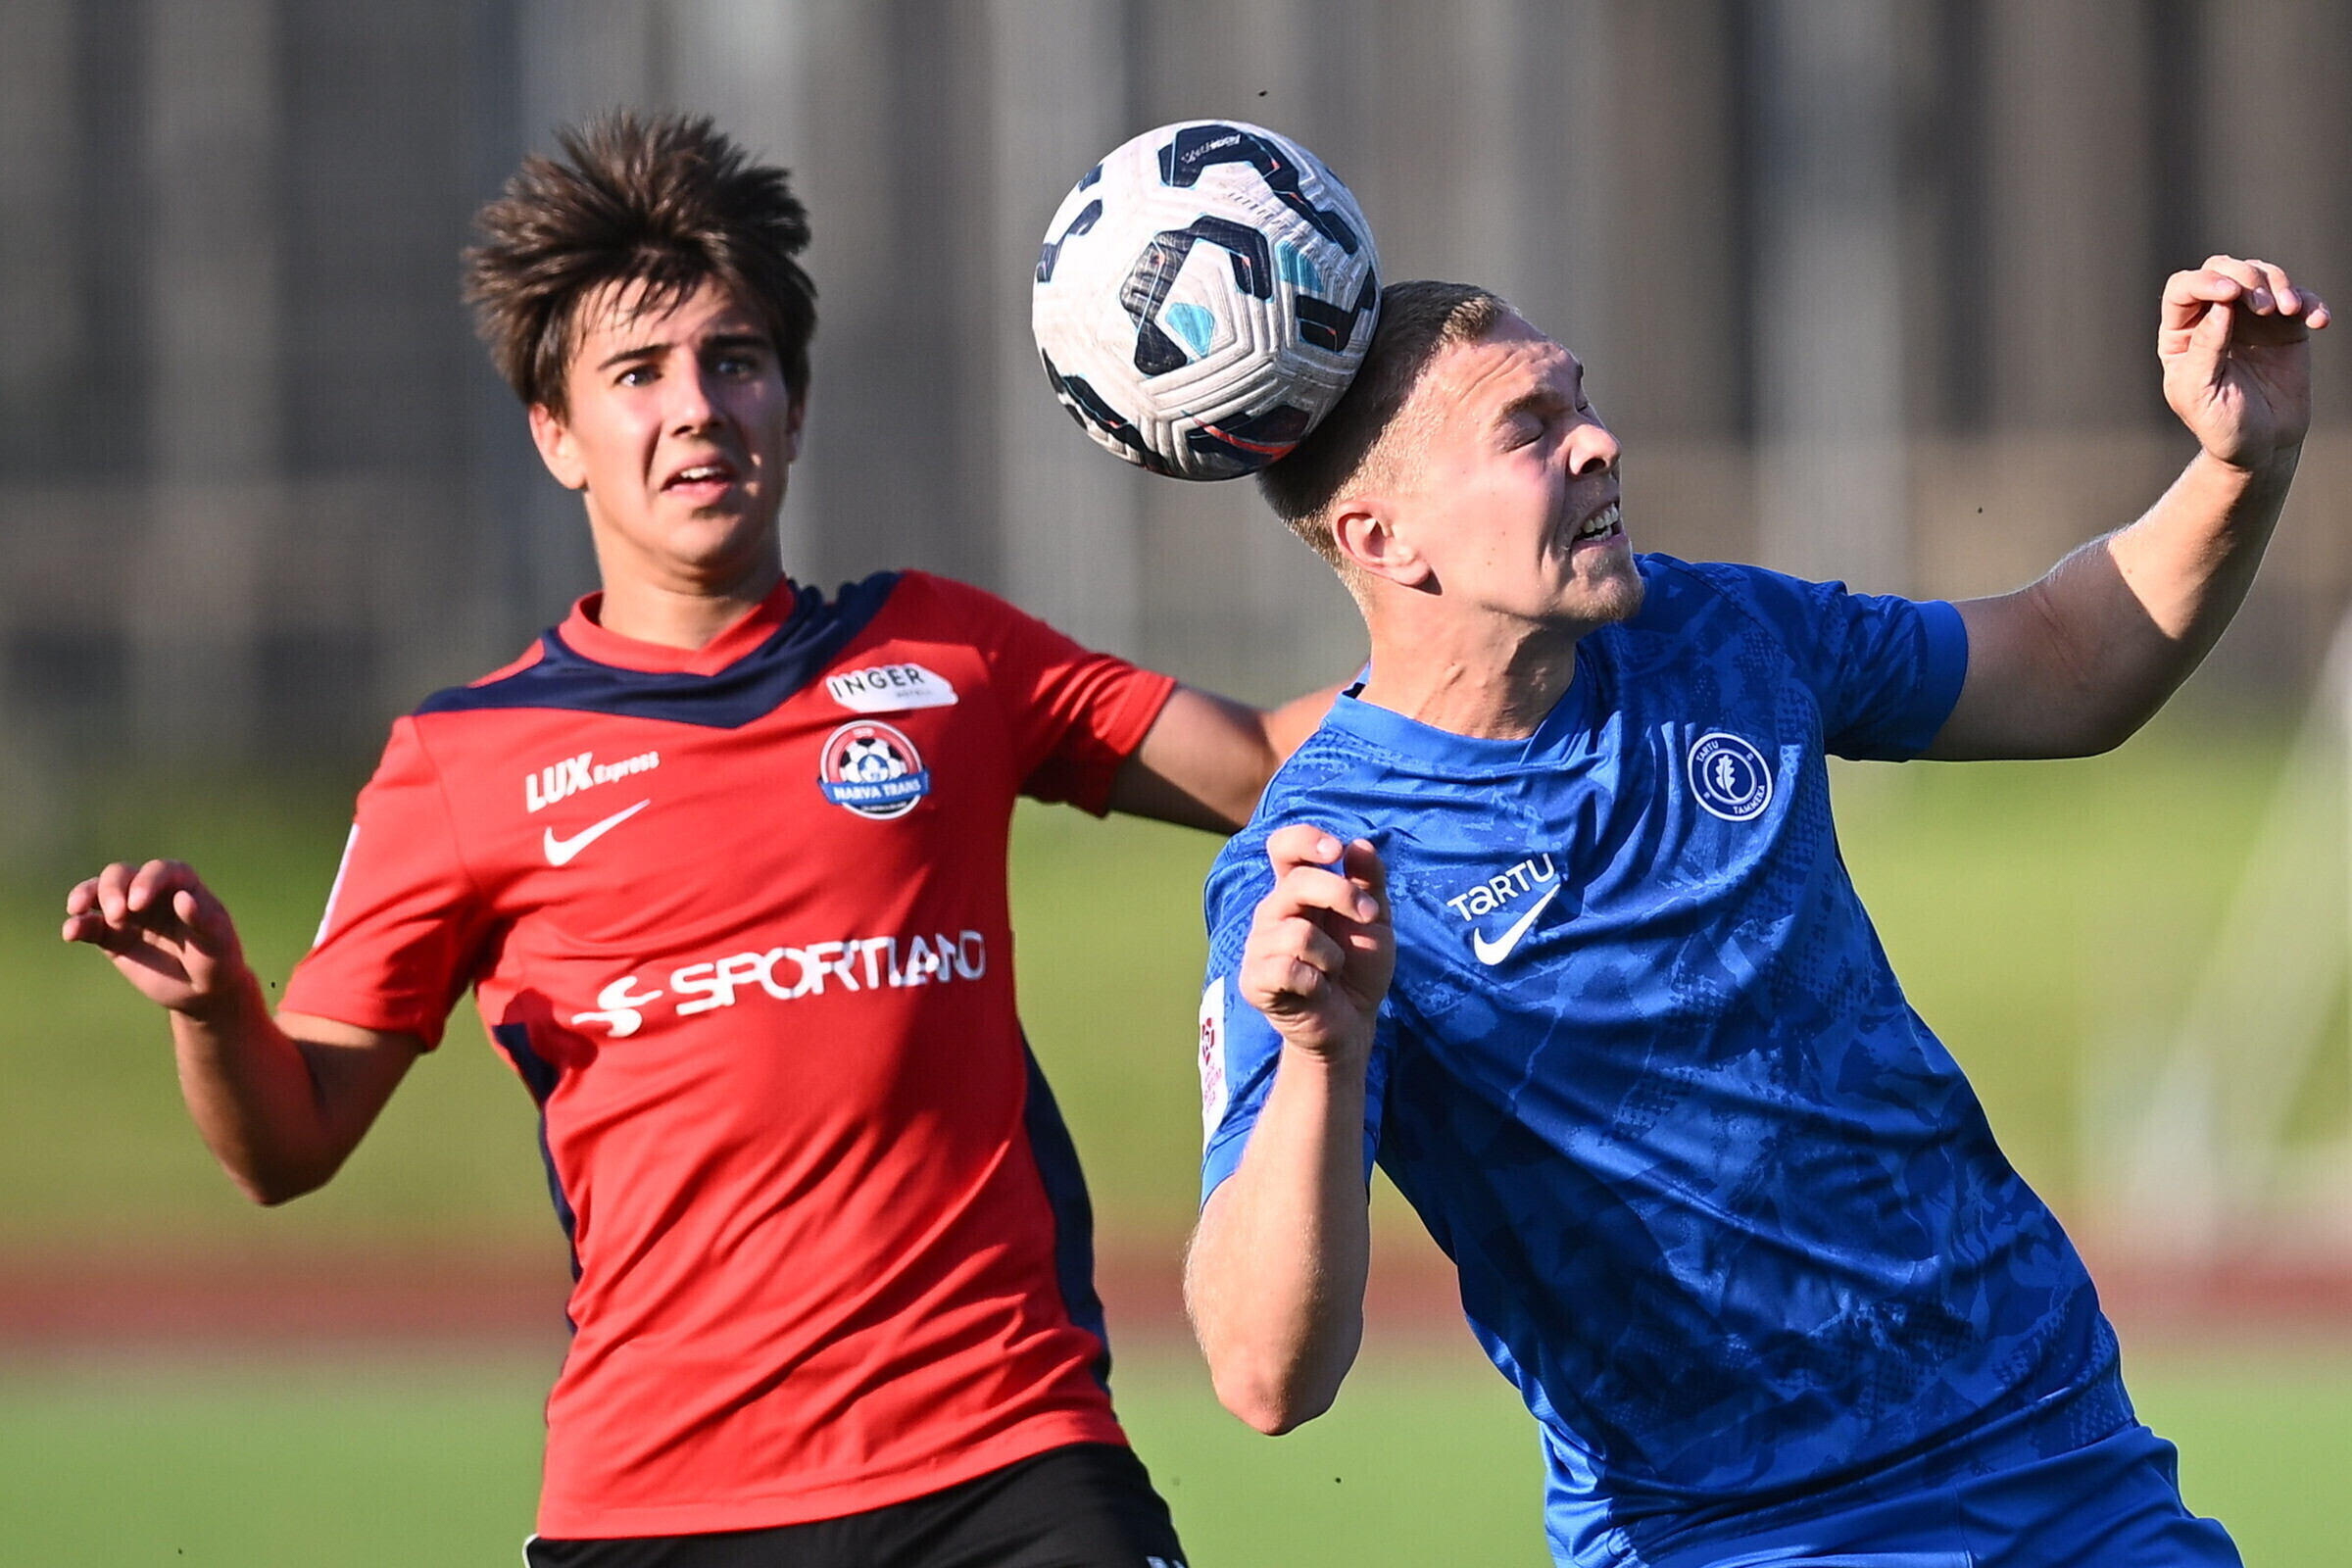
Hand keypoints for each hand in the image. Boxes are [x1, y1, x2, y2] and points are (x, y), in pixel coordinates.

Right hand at [62, 860, 251, 1019]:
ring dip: (86, 895)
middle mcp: (151, 892)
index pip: (160, 870)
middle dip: (113, 889)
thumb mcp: (218, 942)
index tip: (138, 903)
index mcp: (182, 884)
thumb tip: (183, 898)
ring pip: (99, 891)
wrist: (202, 990)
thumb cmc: (217, 959)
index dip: (147, 881)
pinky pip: (88, 925)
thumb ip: (202, 920)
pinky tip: (70, 933)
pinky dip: (77, 925)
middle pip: (122, 874)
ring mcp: (129, 912)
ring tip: (79, 910)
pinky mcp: (112, 936)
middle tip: (119, 915)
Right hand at [1240, 826, 1393, 1063]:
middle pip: (1297, 883)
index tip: (1335, 851)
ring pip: (1297, 933)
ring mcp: (1259, 947)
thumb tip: (1359, 844)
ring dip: (1331, 955)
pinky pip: (1287, 969)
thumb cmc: (1359, 969)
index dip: (1304, 840)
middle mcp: (1273, 913)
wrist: (1353, 1024)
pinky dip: (1315, 981)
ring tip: (1331, 972)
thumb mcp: (1375, 921)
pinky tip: (1317, 990)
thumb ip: (1369, 882)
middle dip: (1342, 896)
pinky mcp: (1255, 981)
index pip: (1283, 847)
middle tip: (1367, 918)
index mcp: (1297, 891)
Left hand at [2159, 255, 2329, 471]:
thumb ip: (2206, 349)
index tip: (2230, 293)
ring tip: (2289, 312)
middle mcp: (2213, 319)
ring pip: (2261, 274)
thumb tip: (2221, 305)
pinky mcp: (2285, 326)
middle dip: (2245, 278)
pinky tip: (2317, 322)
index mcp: (2181, 335)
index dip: (2204, 282)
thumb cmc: (2221, 425)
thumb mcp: (2201, 393)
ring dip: (2279, 284)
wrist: (2262, 446)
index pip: (2183, 289)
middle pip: (2223, 269)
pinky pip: (2300, 298)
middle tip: (2264, 307)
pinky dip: (2311, 302)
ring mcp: (2250, 319)